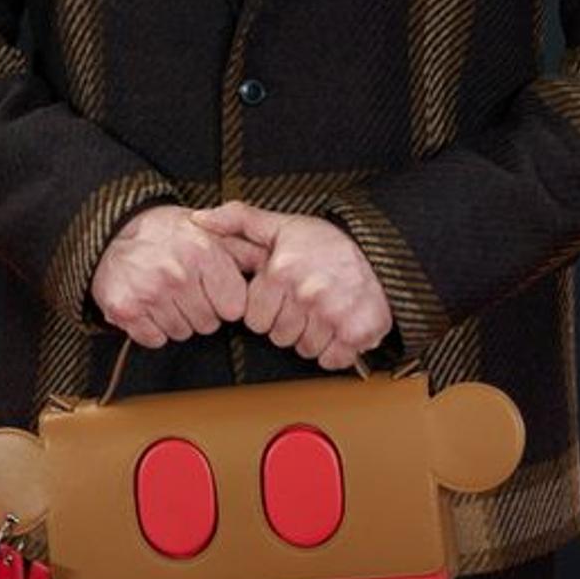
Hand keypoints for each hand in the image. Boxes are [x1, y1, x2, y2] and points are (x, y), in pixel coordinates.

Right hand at [90, 203, 264, 347]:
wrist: (115, 233)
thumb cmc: (168, 234)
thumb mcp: (209, 231)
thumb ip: (244, 248)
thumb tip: (272, 262)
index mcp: (203, 253)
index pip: (233, 308)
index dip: (224, 301)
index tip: (212, 290)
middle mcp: (178, 273)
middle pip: (208, 324)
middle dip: (200, 311)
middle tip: (184, 290)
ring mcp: (150, 292)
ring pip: (182, 333)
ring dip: (176, 320)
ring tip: (166, 295)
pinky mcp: (126, 310)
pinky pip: (154, 339)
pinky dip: (152, 328)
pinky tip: (149, 306)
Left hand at [187, 200, 392, 371]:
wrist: (380, 252)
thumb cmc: (327, 243)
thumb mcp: (281, 225)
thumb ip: (238, 221)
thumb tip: (199, 219)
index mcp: (281, 272)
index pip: (254, 318)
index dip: (269, 308)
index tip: (285, 294)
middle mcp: (306, 294)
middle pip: (278, 337)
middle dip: (289, 323)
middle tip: (306, 302)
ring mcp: (333, 316)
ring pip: (304, 350)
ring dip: (312, 337)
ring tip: (324, 311)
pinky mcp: (357, 333)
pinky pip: (332, 360)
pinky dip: (336, 350)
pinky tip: (339, 327)